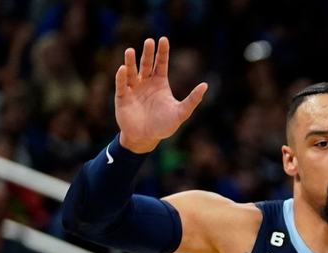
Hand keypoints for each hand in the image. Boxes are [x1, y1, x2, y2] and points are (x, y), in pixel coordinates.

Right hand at [115, 37, 207, 152]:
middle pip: (146, 64)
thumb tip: (205, 85)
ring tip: (130, 50)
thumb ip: (192, 100)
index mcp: (159, 83)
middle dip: (148, 53)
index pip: (161, 64)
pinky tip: (123, 69)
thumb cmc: (164, 125)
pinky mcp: (122, 97)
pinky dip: (122, 77)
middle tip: (149, 41)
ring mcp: (133, 89)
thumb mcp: (181, 113)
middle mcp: (145, 83)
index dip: (162, 53)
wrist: (146, 138)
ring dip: (130, 61)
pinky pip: (122, 85)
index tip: (163, 39)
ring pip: (132, 72)